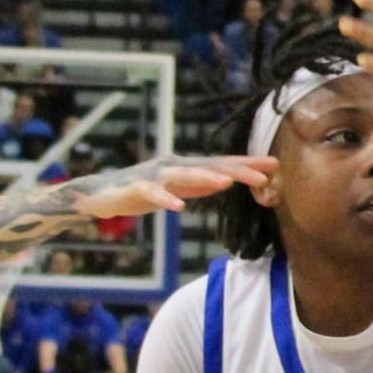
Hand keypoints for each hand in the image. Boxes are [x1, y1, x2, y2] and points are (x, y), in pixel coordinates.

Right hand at [71, 154, 275, 219]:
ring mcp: (154, 176)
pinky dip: (166, 200)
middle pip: (210, 167)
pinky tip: (179, 208)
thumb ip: (199, 186)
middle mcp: (172, 166)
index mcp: (184, 168)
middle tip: (265, 173)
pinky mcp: (136, 189)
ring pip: (184, 176)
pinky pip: (153, 195)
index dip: (247, 166)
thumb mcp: (177, 190)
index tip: (274, 166)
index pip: (222, 165)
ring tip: (227, 183)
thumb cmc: (139, 192)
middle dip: (238, 169)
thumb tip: (225, 181)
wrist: (98, 195)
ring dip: (206, 178)